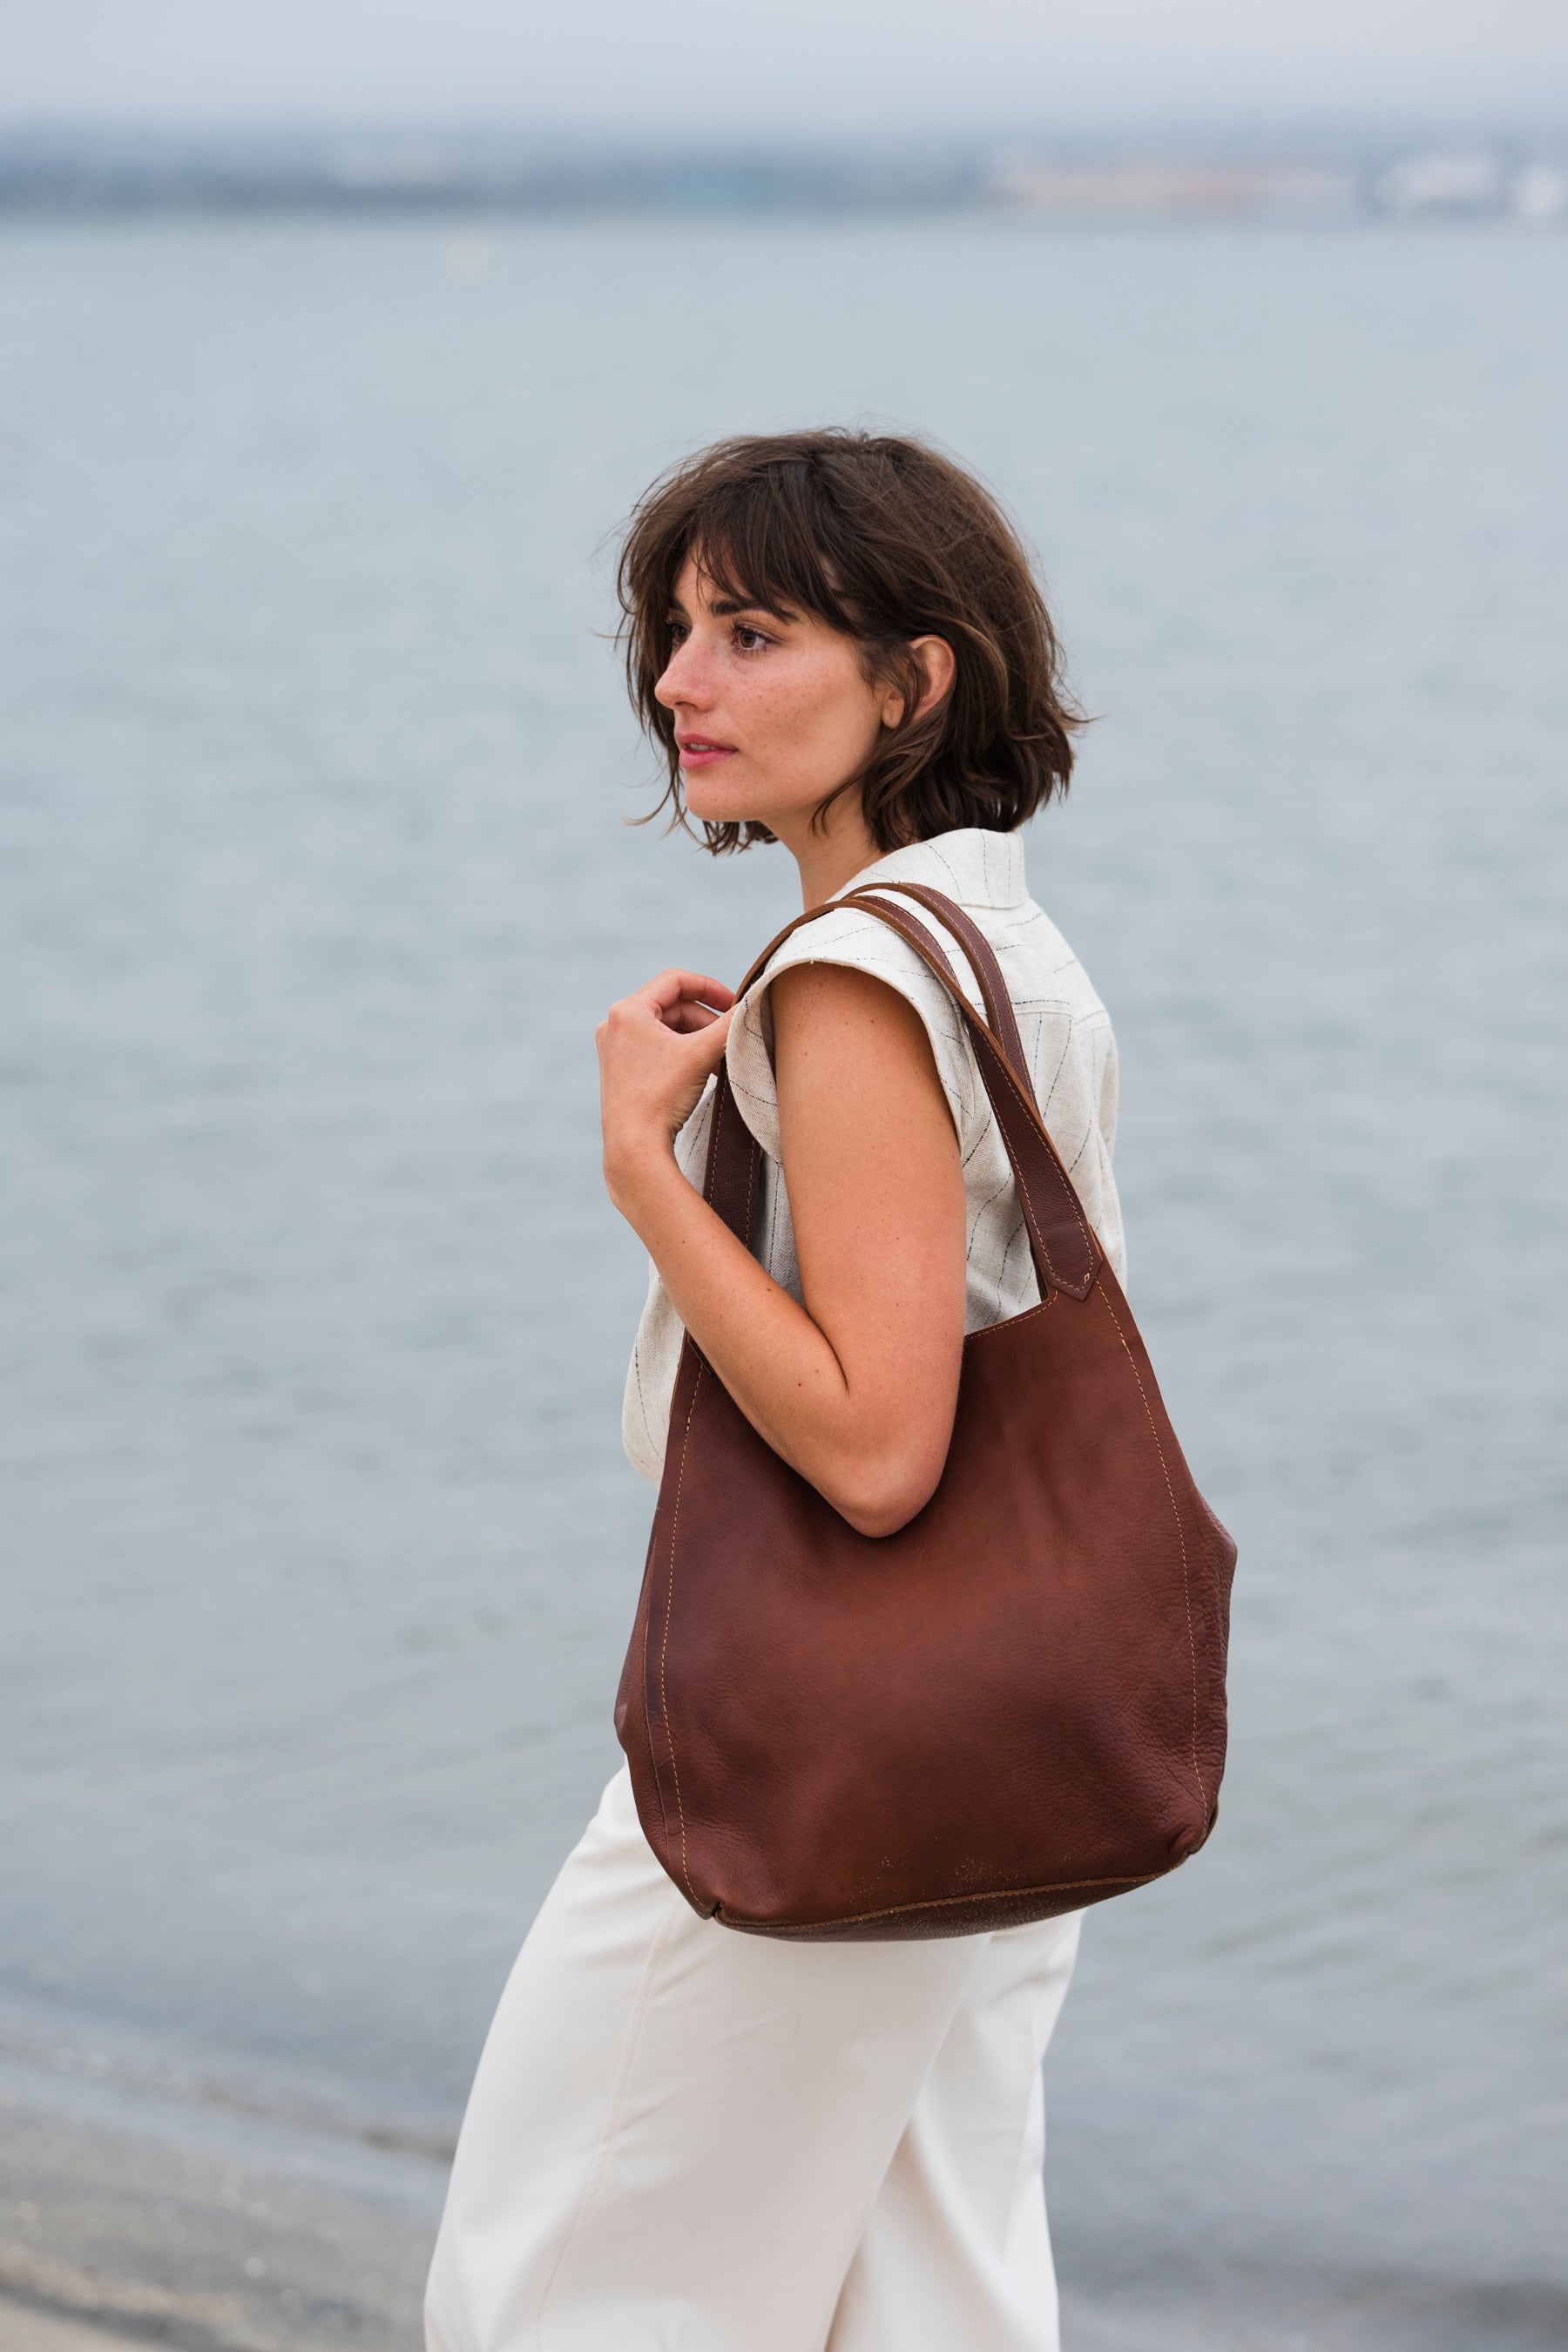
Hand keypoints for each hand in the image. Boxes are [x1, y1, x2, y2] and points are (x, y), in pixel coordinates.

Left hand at [596, 968, 736, 1207]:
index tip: (734, 1004)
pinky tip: (705, 1073)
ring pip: (667, 1029)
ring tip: (721, 1060)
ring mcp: (615, 1048)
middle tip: (732, 1039)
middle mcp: (615, 1025)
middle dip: (706, 1021)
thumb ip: (730, 1025)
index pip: (675, 980)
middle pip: (673, 1007)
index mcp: (627, 1011)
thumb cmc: (661, 1097)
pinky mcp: (620, 1070)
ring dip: (698, 1039)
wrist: (634, 1147)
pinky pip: (657, 1048)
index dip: (709, 987)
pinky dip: (683, 1054)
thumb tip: (754, 1003)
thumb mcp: (701, 1054)